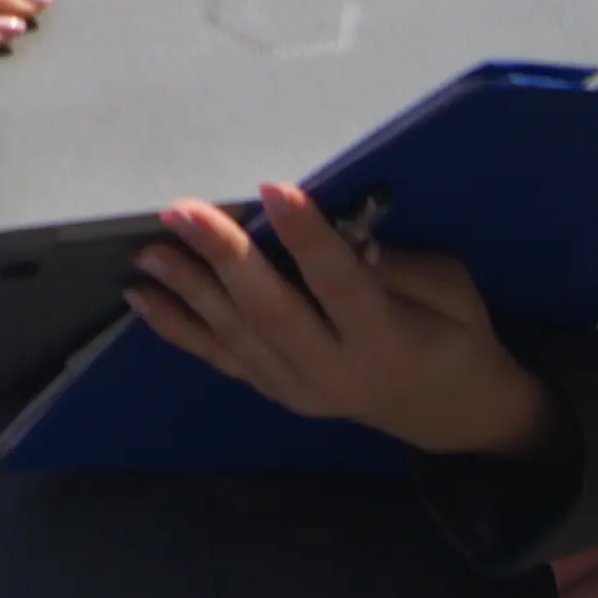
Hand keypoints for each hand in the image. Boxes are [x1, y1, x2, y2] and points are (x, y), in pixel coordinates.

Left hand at [124, 184, 567, 461]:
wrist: (448, 409)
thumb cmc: (453, 332)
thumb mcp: (450, 290)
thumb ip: (396, 267)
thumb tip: (346, 237)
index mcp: (385, 340)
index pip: (339, 284)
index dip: (307, 237)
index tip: (274, 188)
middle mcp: (333, 371)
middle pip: (271, 312)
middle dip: (223, 258)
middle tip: (183, 212)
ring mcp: (296, 388)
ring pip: (236, 336)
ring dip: (188, 289)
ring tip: (151, 250)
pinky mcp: (273, 390)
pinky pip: (220, 357)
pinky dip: (179, 328)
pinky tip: (144, 298)